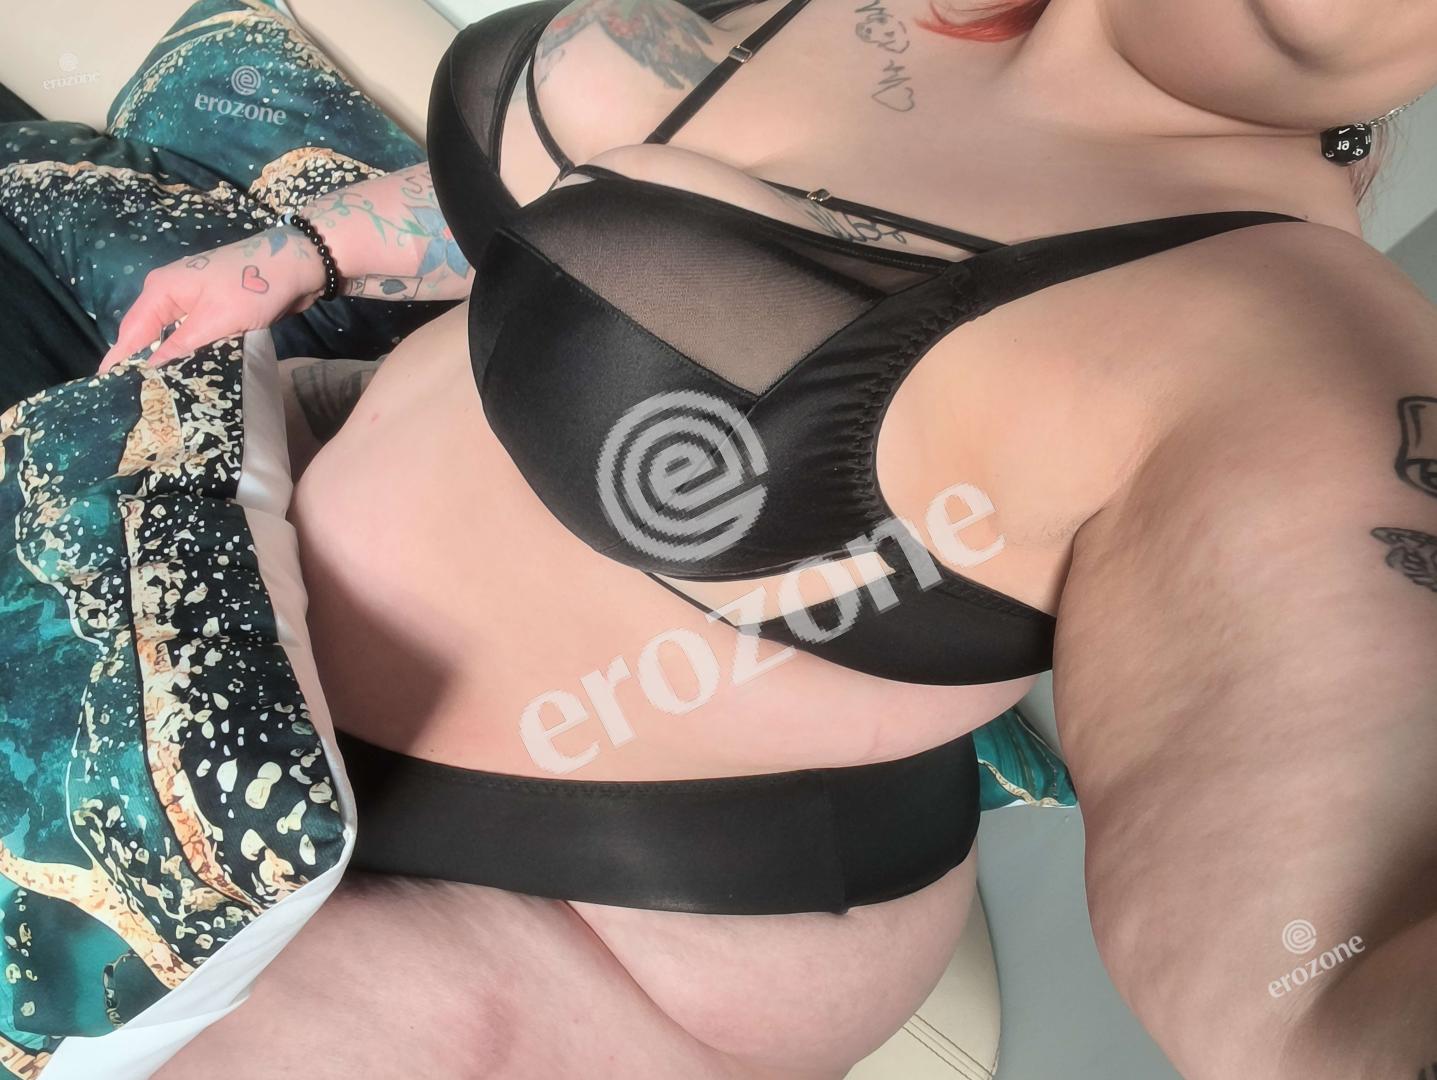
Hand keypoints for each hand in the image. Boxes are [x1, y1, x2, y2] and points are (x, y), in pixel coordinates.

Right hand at [99, 225, 327, 370]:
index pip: (131, 331)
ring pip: (169, 335)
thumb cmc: (252, 288)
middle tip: (132, 396)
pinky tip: (185, 372)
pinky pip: (189, 334)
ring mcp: (191, 300)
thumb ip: (180, 345)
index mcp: (161, 290)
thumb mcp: (214, 321)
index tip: (105, 385)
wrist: (295, 266)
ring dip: (164, 359)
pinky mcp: (212, 309)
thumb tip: (150, 369)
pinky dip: (185, 352)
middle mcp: (169, 293)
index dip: (119, 358)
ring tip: (156, 391)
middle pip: (147, 333)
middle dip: (139, 361)